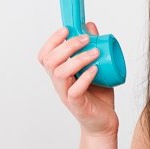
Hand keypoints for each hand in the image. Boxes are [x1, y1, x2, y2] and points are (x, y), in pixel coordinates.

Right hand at [37, 21, 117, 135]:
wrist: (103, 123)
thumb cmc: (98, 95)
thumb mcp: (96, 66)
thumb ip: (92, 47)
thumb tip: (90, 25)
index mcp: (60, 73)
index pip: (45, 54)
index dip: (52, 40)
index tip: (67, 29)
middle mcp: (60, 83)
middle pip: (50, 61)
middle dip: (66, 46)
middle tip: (86, 39)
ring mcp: (66, 94)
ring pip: (60, 73)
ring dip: (77, 59)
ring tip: (95, 53)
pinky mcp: (77, 105)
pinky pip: (75, 90)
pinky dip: (85, 77)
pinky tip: (96, 69)